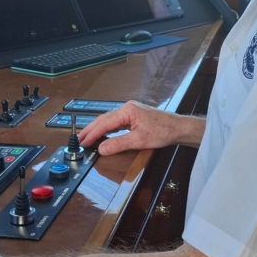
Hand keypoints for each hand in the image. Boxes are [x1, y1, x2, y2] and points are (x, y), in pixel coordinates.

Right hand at [78, 101, 204, 155]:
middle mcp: (127, 108)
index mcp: (127, 110)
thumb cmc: (162, 131)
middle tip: (79, 140)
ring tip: (87, 137)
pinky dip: (107, 128)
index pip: (104, 123)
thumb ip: (118, 144)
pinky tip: (103, 133)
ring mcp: (130, 111)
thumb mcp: (139, 140)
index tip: (82, 142)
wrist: (178, 128)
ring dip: (98, 128)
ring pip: (109, 119)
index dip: (92, 133)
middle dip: (91, 130)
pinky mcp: (134, 115)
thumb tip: (102, 149)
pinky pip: (116, 121)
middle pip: (104, 119)